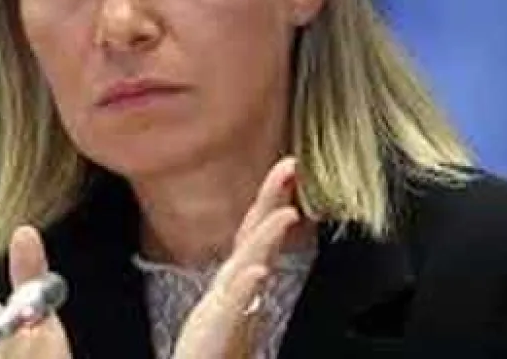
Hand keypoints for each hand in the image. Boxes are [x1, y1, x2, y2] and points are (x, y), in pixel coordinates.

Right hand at [173, 156, 304, 358]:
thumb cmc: (216, 340)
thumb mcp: (236, 300)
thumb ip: (247, 276)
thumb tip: (262, 256)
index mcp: (239, 271)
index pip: (258, 224)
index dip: (272, 194)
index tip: (289, 165)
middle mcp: (232, 278)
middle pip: (253, 229)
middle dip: (270, 195)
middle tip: (287, 166)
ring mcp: (226, 299)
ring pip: (247, 260)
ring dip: (266, 234)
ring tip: (284, 213)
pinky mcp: (218, 324)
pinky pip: (235, 303)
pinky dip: (245, 284)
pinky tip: (257, 270)